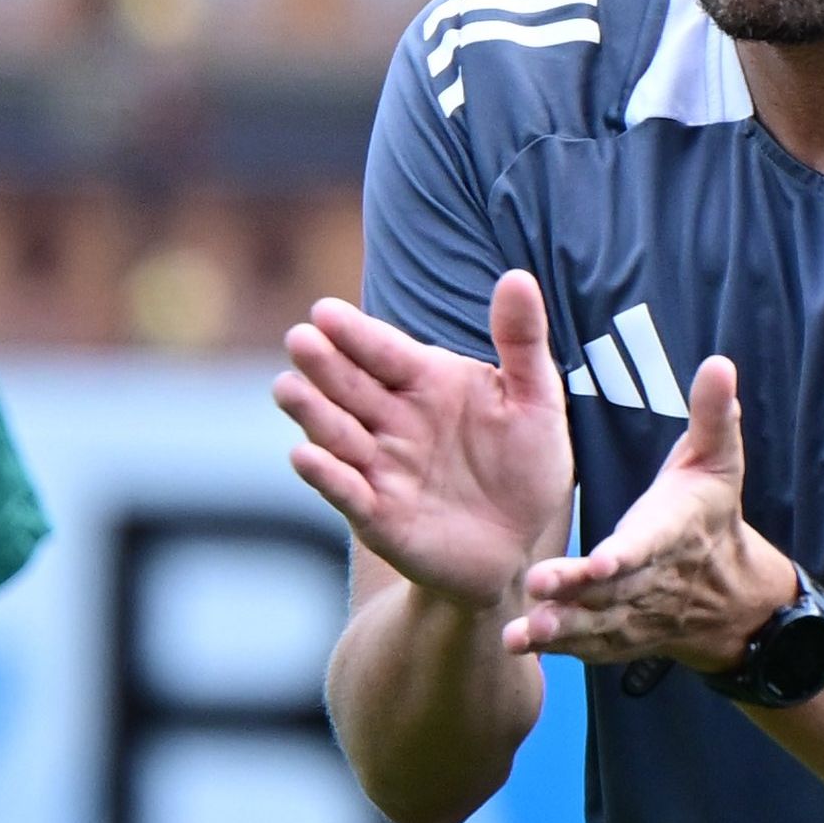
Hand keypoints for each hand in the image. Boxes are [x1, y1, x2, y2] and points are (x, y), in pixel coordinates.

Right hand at [276, 273, 574, 610]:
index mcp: (426, 381)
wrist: (518, 545)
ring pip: (337, 433)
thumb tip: (518, 277)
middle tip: (300, 339)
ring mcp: (380, 467)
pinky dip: (326, 476)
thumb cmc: (525, 466)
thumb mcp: (537, 401)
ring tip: (287, 388)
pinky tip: (305, 456)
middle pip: (350, 386)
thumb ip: (522, 342)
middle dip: (324, 364)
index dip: (355, 333)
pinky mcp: (377, 515)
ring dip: (311, 412)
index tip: (326, 312)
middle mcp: (393, 420)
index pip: (384, 350)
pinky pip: (347, 491)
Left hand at [506, 356, 795, 671]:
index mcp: (675, 533)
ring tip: (522, 632)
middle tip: (537, 588)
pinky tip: (519, 644)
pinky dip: (558, 649)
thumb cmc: (711, 516)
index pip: (649, 545)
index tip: (602, 561)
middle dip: (576, 591)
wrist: (732, 597)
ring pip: (596, 624)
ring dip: (560, 629)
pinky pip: (590, 646)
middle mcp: (654, 579)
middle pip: (613, 589)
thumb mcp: (718, 462)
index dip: (626, 555)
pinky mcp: (620, 636)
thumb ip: (714, 416)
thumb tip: (719, 363)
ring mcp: (636, 613)